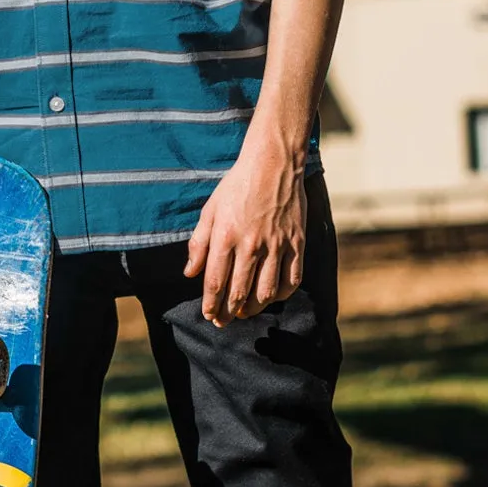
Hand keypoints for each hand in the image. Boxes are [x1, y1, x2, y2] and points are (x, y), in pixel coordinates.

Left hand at [183, 140, 306, 326]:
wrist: (272, 164)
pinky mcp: (297, 243)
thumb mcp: (210, 211)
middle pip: (238, 292)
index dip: (211, 305)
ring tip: (245, 312)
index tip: (208, 316)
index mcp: (225, 237)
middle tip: (224, 321)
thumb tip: (190, 273)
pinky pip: (291, 279)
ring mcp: (276, 245)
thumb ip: (199, 244)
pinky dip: (281, 294)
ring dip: (253, 308)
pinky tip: (271, 297)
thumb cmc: (237, 186)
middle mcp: (250, 245)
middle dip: (228, 312)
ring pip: (265, 292)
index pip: (216, 282)